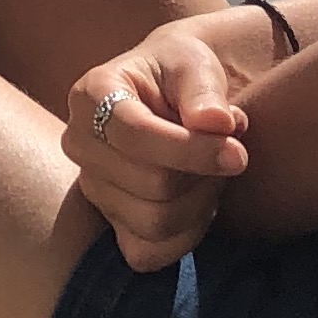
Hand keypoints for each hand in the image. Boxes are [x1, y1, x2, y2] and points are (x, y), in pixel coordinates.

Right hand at [65, 19, 259, 273]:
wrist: (172, 93)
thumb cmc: (181, 72)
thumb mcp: (194, 62)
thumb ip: (204, 89)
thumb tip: (218, 122)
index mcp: (92, 94)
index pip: (135, 134)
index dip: (191, 149)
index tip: (238, 151)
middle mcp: (80, 143)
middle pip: (151, 185)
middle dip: (204, 174)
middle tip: (231, 152)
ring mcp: (92, 189)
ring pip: (154, 222)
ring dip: (201, 202)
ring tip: (214, 172)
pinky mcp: (110, 223)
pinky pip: (148, 254)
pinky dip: (186, 235)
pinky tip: (200, 201)